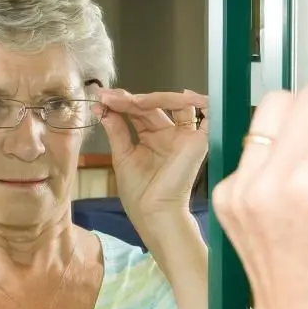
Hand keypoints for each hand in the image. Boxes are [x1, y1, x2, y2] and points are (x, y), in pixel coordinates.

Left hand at [97, 88, 208, 223]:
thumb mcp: (122, 155)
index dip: (122, 102)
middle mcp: (170, 134)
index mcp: (153, 138)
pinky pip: (205, 113)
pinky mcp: (199, 141)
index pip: (139, 111)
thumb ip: (116, 129)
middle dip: (131, 99)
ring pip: (178, 103)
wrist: (153, 213)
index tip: (102, 98)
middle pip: (155, 104)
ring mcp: (185, 137)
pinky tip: (178, 95)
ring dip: (156, 97)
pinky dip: (195, 100)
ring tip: (132, 100)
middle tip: (110, 97)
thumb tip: (102, 106)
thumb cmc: (139, 193)